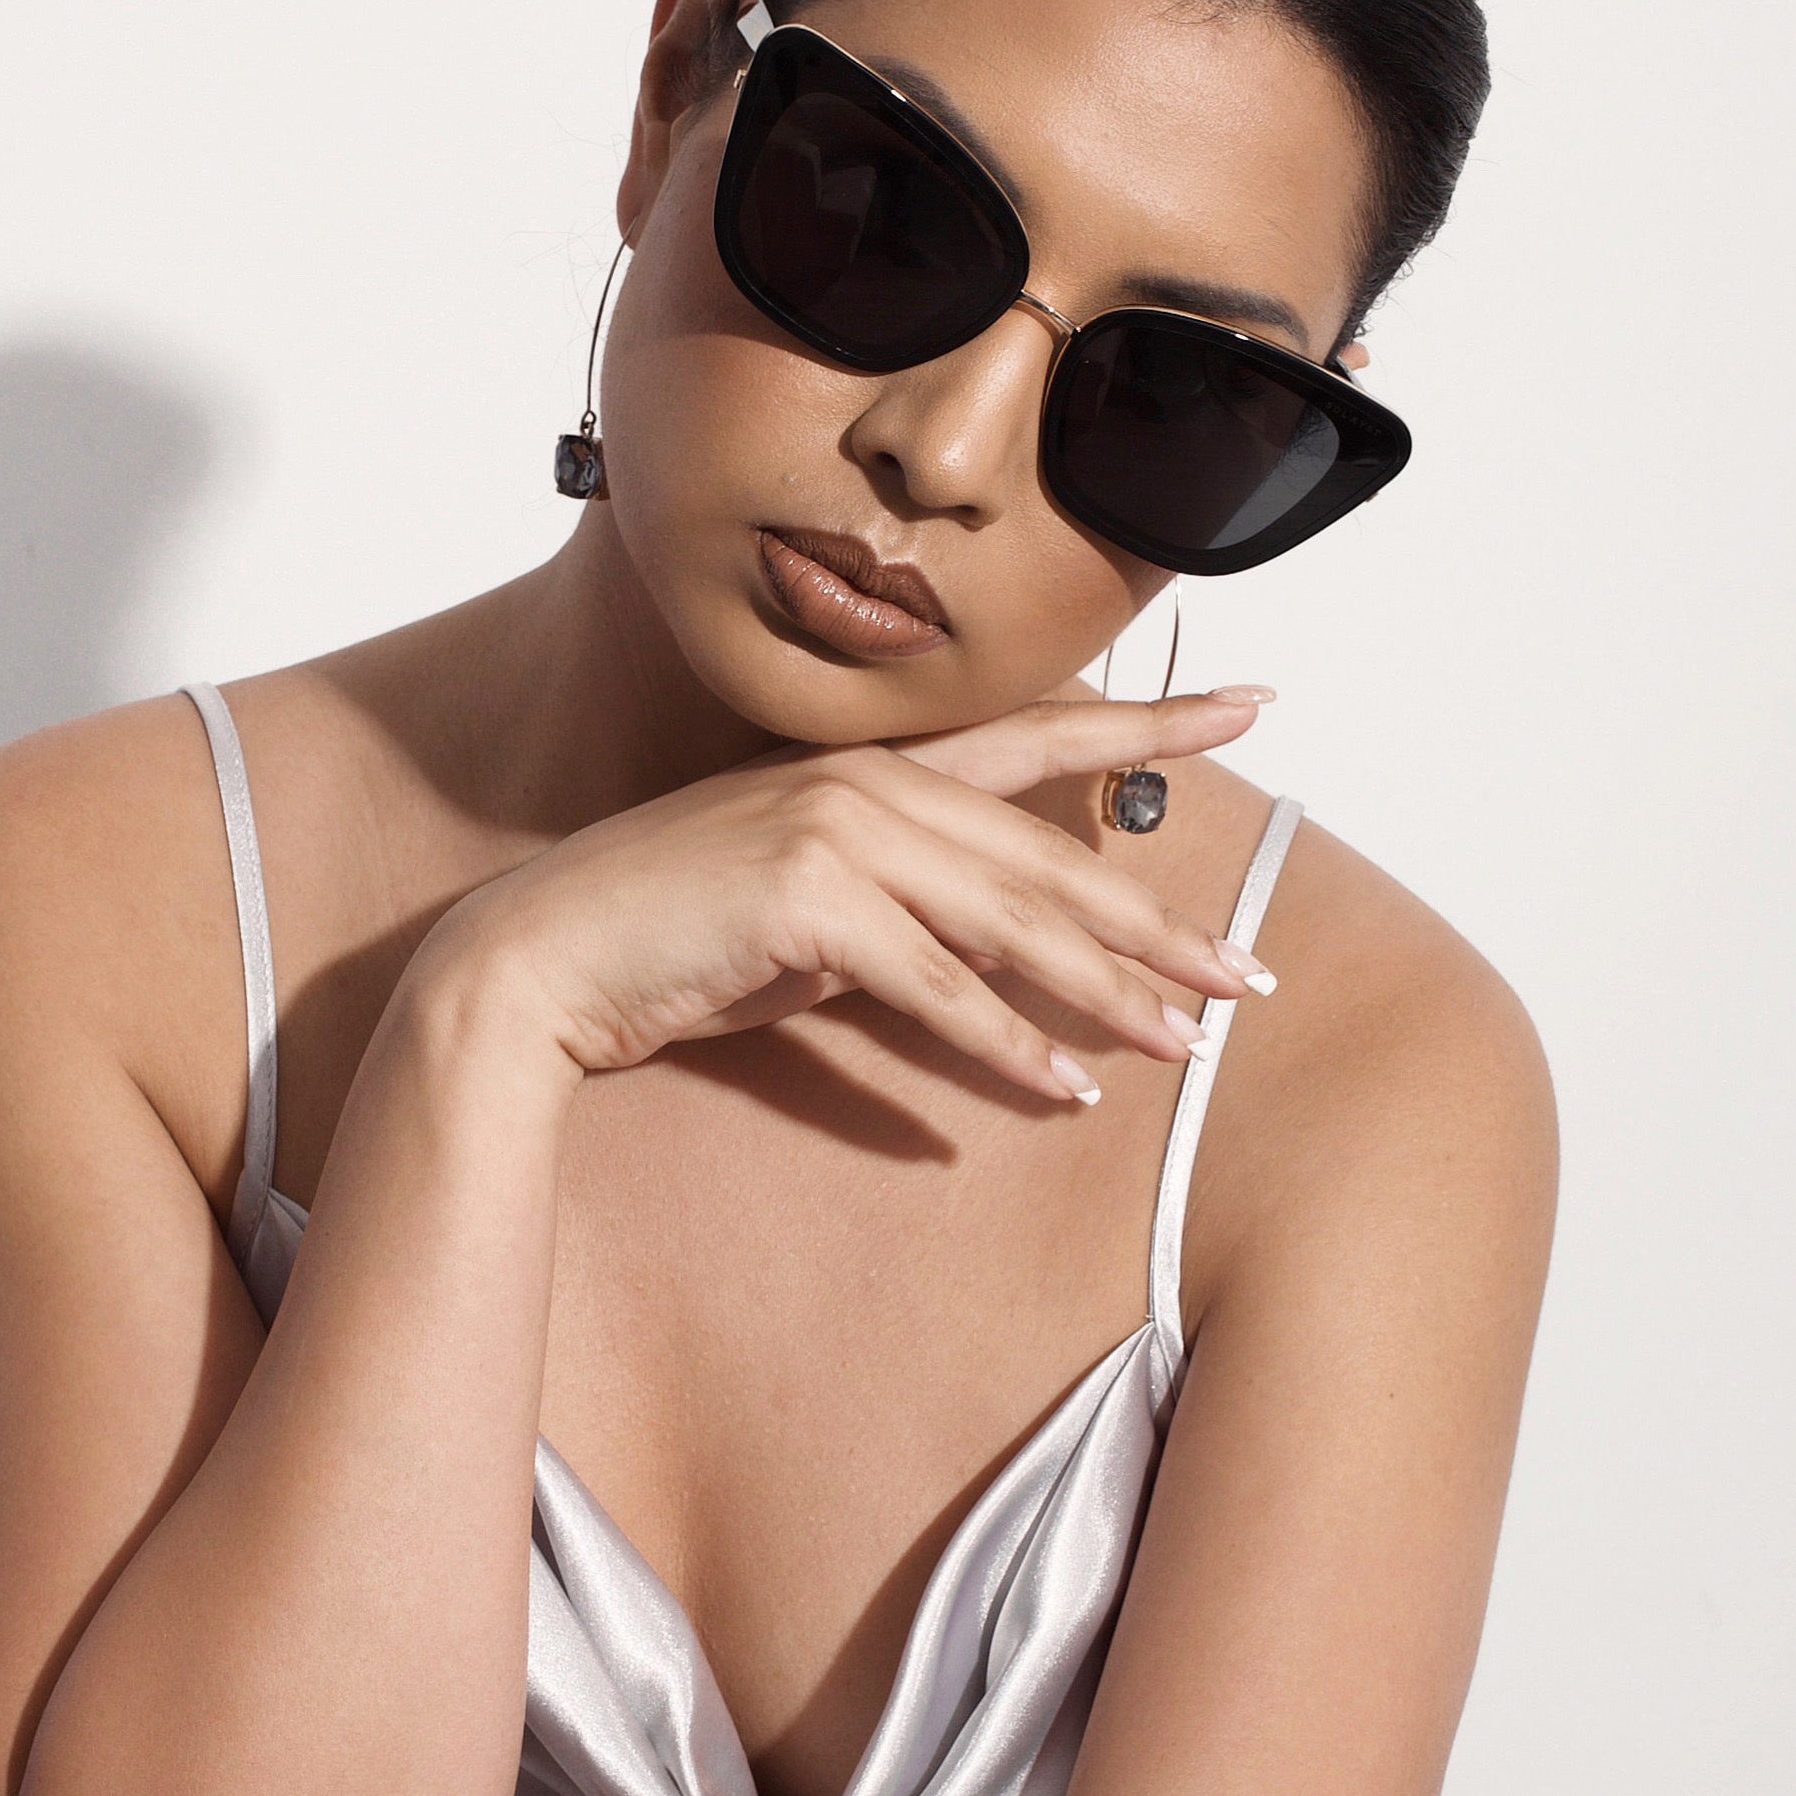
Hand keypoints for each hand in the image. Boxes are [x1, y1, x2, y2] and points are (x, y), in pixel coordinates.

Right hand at [421, 688, 1273, 1107]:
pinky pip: (939, 988)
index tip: (1252, 707)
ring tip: (1185, 1045)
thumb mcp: (810, 915)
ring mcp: (837, 832)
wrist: (543, 960)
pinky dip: (1006, 1045)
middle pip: (1051, 859)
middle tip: (1250, 976)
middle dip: (1159, 927)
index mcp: (874, 769)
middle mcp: (868, 783)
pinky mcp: (809, 902)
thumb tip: (995, 958)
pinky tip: (1062, 1087)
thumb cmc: (673, 943)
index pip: (1041, 737)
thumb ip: (904, 912)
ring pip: (1014, 923)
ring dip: (1108, 995)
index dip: (1151, 725)